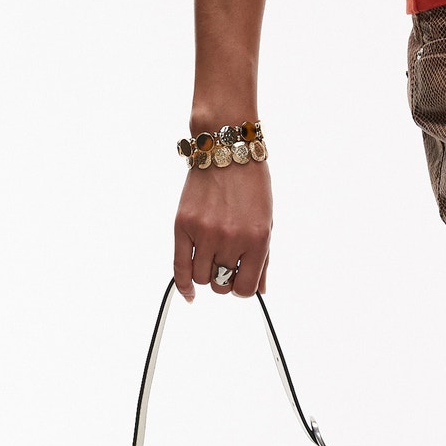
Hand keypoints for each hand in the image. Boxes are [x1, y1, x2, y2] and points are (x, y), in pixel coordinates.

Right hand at [173, 160, 271, 301]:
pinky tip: (189, 293)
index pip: (246, 288)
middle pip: (222, 284)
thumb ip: (263, 259)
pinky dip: (184, 285)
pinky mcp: (183, 225)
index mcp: (256, 239)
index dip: (242, 288)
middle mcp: (230, 239)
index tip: (240, 281)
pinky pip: (179, 268)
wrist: (227, 152)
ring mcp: (205, 233)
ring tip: (211, 259)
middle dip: (224, 280)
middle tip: (226, 265)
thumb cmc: (250, 185)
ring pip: (201, 278)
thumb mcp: (266, 221)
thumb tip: (261, 289)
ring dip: (207, 275)